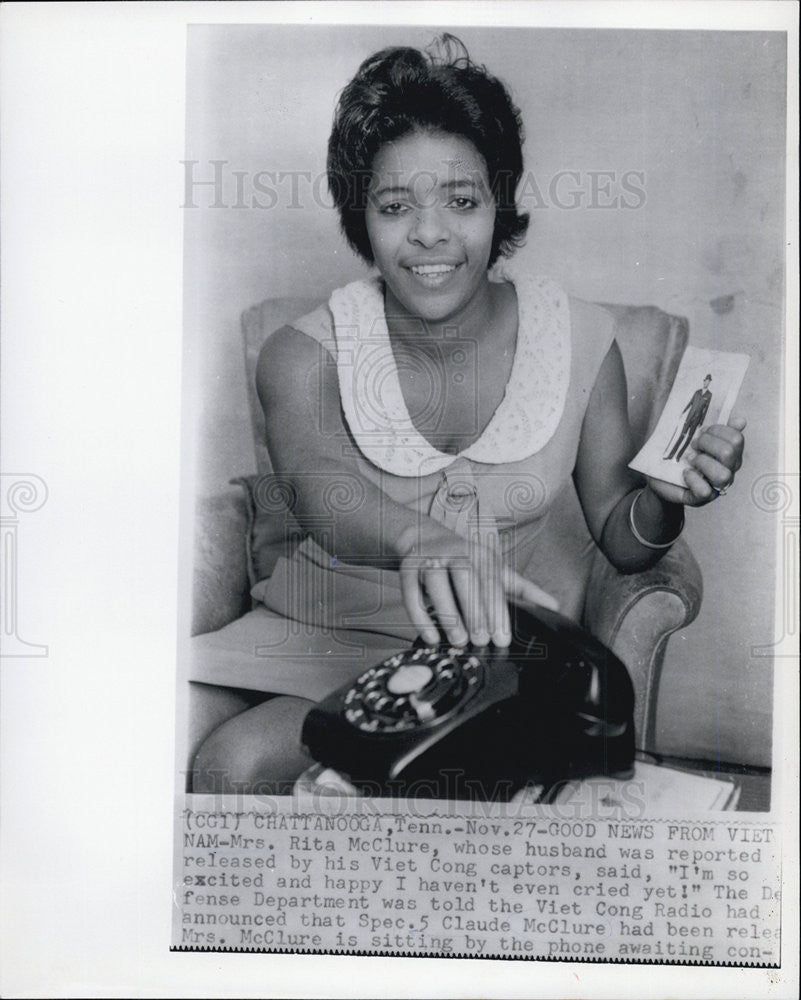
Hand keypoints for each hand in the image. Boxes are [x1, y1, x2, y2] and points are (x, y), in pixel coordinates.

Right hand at [397, 524, 557, 647]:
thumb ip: (523, 589)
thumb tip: (553, 605)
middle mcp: (455, 552)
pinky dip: (419, 615)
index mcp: (479, 554)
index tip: (501, 637)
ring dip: (448, 613)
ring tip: (459, 640)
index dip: (496, 609)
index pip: (490, 581)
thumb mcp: (495, 570)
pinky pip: (410, 592)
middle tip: (481, 640)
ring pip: (436, 583)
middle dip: (474, 611)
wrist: (423, 538)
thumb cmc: (464, 560)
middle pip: (465, 579)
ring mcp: (429, 559)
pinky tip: (431, 636)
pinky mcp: (407, 568)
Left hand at [648, 415, 745, 506]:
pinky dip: (694, 480)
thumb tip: (740, 421)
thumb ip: (715, 429)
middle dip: (707, 443)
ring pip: (723, 475)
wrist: (658, 475)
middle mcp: (728, 470)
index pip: (737, 439)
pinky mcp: (700, 498)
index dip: (718, 430)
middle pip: (729, 453)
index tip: (702, 430)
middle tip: (693, 444)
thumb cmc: (677, 454)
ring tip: (690, 459)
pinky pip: (705, 491)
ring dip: (703, 462)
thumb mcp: (693, 437)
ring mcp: (716, 486)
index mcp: (730, 454)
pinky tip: (685, 473)